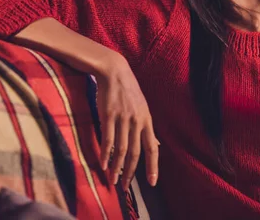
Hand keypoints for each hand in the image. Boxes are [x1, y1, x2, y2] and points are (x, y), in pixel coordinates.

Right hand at [94, 51, 159, 191]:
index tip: (152, 182)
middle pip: (135, 153)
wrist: (114, 71)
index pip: (152, 148)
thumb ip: (147, 128)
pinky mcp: (108, 115)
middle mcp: (137, 121)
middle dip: (130, 172)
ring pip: (121, 149)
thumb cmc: (128, 91)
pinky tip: (103, 164)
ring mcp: (123, 118)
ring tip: (112, 180)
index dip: (153, 167)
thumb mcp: (143, 108)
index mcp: (147, 120)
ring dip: (116, 167)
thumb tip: (156, 145)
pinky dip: (105, 154)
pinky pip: (108, 139)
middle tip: (124, 187)